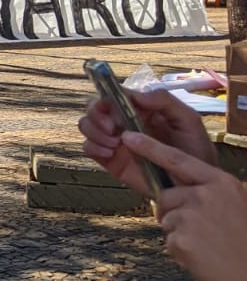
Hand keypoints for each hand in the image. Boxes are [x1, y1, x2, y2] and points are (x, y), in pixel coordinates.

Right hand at [78, 88, 215, 197]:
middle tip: (112, 129)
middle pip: (94, 107)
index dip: (108, 98)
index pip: (114, 94)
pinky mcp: (110, 160)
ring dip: (94, 132)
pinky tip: (110, 153)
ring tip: (114, 144)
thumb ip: (165, 101)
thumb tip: (136, 95)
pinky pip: (88, 148)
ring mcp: (115, 141)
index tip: (115, 111)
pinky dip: (93, 148)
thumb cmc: (195, 150)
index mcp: (141, 109)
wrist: (194, 186)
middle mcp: (124, 121)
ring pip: (86, 126)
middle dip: (96, 115)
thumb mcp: (188, 120)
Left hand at [124, 131, 246, 280]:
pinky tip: (202, 256)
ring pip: (166, 219)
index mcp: (220, 182)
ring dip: (178, 233)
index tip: (129, 137)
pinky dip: (180, 251)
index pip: (177, 159)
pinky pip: (168, 241)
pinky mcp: (181, 240)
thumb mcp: (233, 201)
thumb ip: (206, 189)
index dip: (150, 148)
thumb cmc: (243, 238)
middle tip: (198, 229)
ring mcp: (192, 217)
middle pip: (165, 195)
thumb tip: (174, 188)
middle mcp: (205, 195)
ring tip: (206, 244)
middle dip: (171, 211)